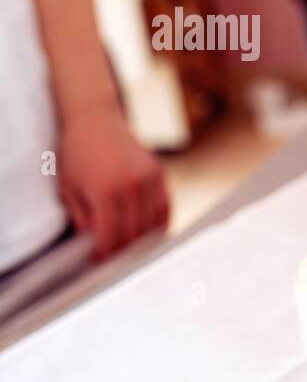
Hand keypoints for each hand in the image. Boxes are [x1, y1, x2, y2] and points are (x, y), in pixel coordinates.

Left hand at [57, 103, 169, 259]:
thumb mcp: (67, 189)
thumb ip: (82, 219)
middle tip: (114, 260)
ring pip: (153, 226)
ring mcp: (149, 180)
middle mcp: (131, 187)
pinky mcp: (159, 174)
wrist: (94, 118)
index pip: (111, 238)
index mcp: (105, 192)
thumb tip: (96, 246)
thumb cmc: (75, 153)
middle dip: (123, 252)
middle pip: (133, 236)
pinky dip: (157, 224)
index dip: (105, 256)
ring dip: (141, 241)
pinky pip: (164, 209)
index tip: (100, 263)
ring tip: (130, 248)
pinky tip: (146, 232)